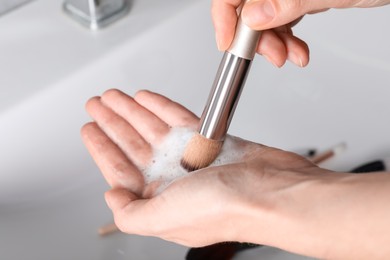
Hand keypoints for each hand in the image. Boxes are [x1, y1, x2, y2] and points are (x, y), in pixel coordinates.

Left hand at [81, 89, 321, 246]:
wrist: (276, 192)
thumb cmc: (228, 208)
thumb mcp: (165, 217)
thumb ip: (131, 214)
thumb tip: (111, 197)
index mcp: (159, 201)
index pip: (120, 171)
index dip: (102, 148)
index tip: (90, 129)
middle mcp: (174, 181)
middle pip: (134, 145)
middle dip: (114, 123)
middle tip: (99, 104)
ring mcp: (192, 160)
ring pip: (154, 129)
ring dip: (134, 111)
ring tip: (117, 96)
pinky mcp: (211, 142)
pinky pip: (180, 120)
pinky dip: (162, 107)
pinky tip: (147, 99)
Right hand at [212, 0, 389, 66]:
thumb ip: (287, 1)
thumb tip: (252, 16)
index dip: (225, 18)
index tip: (229, 44)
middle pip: (246, 9)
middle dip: (256, 38)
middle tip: (273, 55)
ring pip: (262, 19)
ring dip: (273, 45)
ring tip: (290, 57)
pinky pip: (281, 22)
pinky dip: (286, 40)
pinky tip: (296, 50)